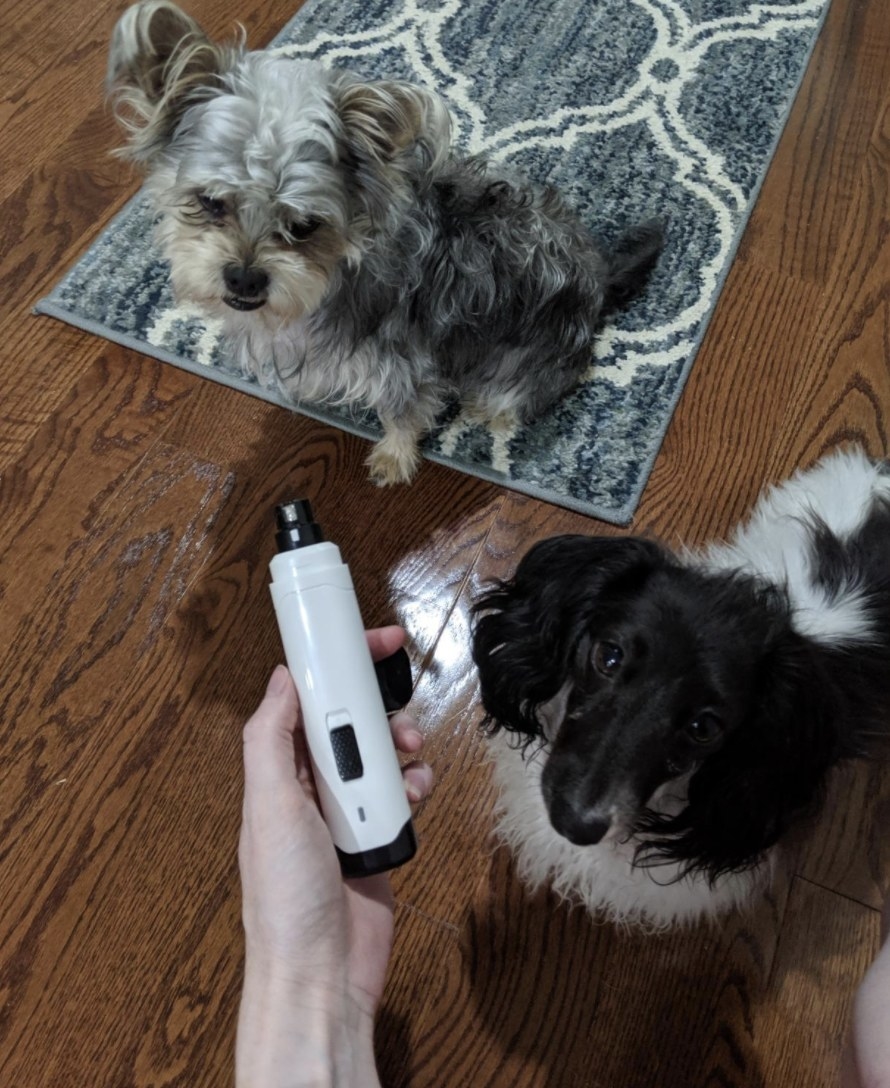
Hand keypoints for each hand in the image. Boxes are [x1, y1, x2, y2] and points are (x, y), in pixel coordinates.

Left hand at [236, 626, 431, 1087]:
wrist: (323, 973)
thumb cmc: (287, 897)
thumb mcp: (269, 806)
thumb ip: (271, 739)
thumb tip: (281, 678)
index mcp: (278, 774)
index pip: (305, 702)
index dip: (334, 666)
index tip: (366, 640)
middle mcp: (311, 789)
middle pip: (348, 723)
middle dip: (375, 702)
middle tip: (400, 689)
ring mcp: (346, 813)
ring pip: (380, 755)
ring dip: (400, 743)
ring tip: (412, 748)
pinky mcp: (378, 837)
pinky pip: (402, 794)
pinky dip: (415, 786)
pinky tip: (417, 793)